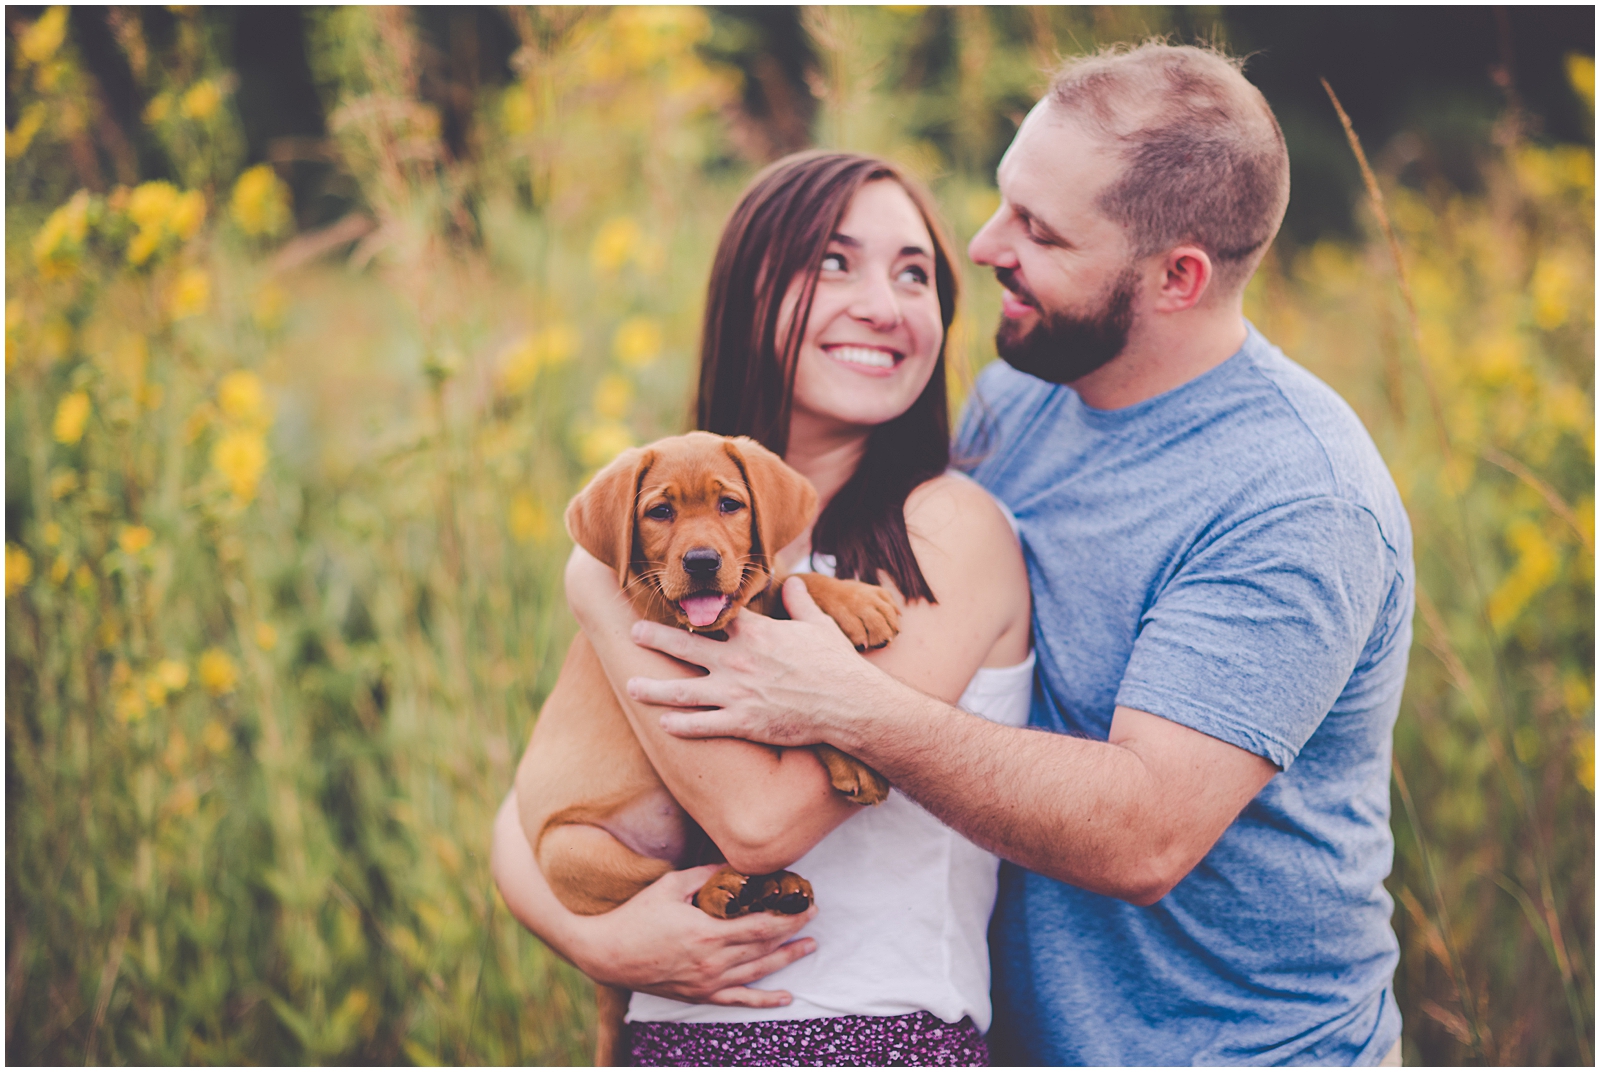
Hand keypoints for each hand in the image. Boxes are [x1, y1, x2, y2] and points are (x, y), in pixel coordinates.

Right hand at [582, 864, 818, 1005]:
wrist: (607, 954)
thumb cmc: (636, 916)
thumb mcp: (670, 886)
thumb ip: (706, 875)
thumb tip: (734, 865)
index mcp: (708, 933)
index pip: (761, 924)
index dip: (787, 915)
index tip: (805, 902)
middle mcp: (713, 961)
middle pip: (764, 945)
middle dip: (792, 929)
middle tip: (811, 914)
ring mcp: (708, 981)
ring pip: (758, 970)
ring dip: (787, 958)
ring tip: (810, 946)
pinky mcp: (700, 995)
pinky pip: (739, 1000)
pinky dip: (764, 999)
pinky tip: (785, 997)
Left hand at [626, 577, 886, 747]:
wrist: (849, 703)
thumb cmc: (837, 663)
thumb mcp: (819, 625)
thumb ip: (800, 601)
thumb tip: (793, 582)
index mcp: (755, 633)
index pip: (716, 615)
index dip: (694, 609)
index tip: (675, 604)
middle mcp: (738, 659)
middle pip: (685, 645)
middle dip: (656, 638)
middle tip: (633, 632)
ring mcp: (736, 692)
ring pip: (683, 690)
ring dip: (654, 688)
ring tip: (631, 687)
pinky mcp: (742, 722)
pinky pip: (703, 724)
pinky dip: (681, 724)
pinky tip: (664, 724)